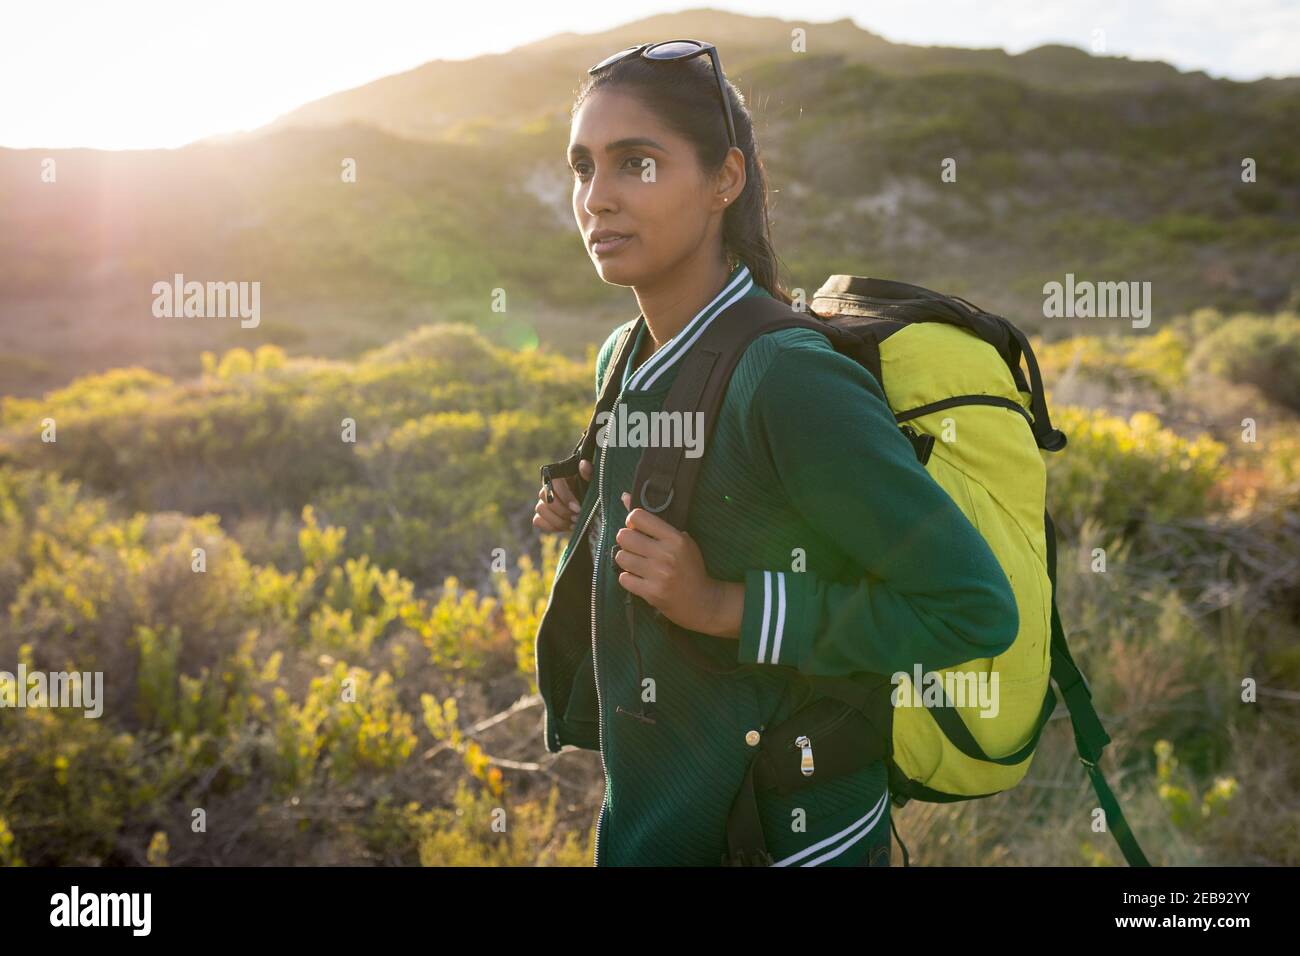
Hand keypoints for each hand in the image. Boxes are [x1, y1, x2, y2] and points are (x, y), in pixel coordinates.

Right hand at [532, 459, 592, 532]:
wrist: (590, 511)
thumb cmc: (591, 494)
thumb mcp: (593, 484)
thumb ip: (589, 474)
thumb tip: (583, 464)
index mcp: (561, 477)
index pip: (554, 482)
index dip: (565, 496)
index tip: (578, 508)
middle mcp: (548, 488)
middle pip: (546, 498)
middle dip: (563, 511)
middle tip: (577, 518)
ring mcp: (542, 502)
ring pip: (541, 510)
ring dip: (558, 520)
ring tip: (574, 524)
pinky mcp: (541, 516)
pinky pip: (538, 521)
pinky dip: (551, 526)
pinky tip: (566, 527)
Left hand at [613, 490, 740, 637]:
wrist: (702, 601)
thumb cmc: (690, 567)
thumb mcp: (679, 540)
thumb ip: (652, 520)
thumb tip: (624, 496)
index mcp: (675, 538)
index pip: (637, 516)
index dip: (632, 521)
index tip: (637, 529)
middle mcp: (665, 554)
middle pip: (624, 536)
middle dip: (626, 541)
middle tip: (636, 547)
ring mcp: (658, 575)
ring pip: (621, 557)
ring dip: (626, 560)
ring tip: (638, 564)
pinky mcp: (651, 593)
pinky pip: (623, 578)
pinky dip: (628, 578)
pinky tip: (639, 578)